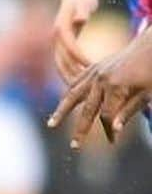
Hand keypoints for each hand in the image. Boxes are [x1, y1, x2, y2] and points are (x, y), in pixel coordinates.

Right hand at [48, 25, 151, 146]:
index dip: (109, 131)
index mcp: (117, 87)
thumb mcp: (147, 94)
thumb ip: (128, 112)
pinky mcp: (92, 67)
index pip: (107, 116)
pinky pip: (75, 82)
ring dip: (61, 111)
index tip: (113, 142)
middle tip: (75, 147)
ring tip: (51, 124)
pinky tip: (61, 106)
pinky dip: (67, 94)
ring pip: (73, 94)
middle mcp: (101, 80)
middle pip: (87, 109)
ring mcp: (94, 72)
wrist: (149, 46)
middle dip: (81, 129)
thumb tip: (114, 131)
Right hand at [52, 0, 98, 82]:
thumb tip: (81, 19)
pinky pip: (64, 61)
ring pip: (60, 64)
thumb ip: (83, 11)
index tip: (91, 66)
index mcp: (60, 28)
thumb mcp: (85, 2)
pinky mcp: (61, 45)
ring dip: (69, 76)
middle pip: (61, 60)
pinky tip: (80, 80)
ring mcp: (56, 42)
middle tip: (83, 86)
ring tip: (81, 89)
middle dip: (71, 73)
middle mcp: (55, 37)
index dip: (79, 57)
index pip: (70, 46)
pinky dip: (71, 71)